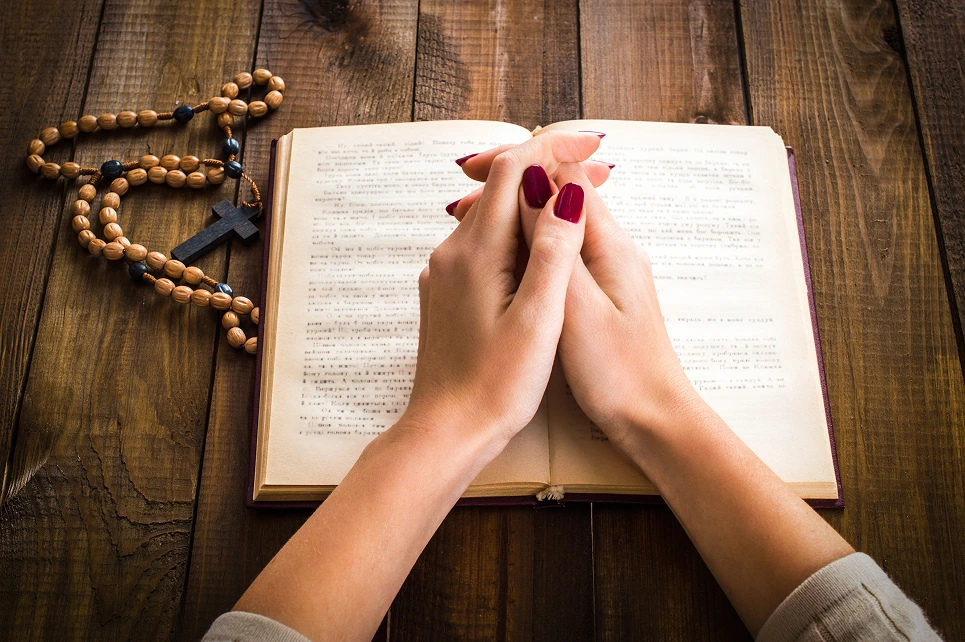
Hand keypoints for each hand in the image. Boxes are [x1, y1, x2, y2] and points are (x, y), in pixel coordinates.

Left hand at [404, 131, 601, 446]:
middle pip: (503, 185)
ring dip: (536, 202)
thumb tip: (568, 190)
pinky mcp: (447, 292)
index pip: (515, 170)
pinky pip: (483, 243)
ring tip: (581, 205)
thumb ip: (554, 251)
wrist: (446, 431)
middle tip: (601, 171)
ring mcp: (445, 272)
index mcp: (476, 252)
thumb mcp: (539, 320)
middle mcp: (452, 252)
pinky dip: (518, 232)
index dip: (557, 149)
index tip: (596, 148)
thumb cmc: (495, 386)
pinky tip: (543, 250)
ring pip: (493, 214)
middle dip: (552, 171)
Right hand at [461, 144, 700, 453]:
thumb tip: (533, 180)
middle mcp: (610, 249)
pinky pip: (556, 253)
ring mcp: (604, 272)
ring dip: (513, 213)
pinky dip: (524, 245)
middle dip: (509, 185)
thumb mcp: (578, 307)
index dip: (517, 164)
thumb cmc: (619, 374)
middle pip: (558, 194)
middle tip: (459, 193)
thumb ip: (554, 245)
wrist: (653, 422)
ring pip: (553, 223)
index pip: (563, 176)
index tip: (471, 171)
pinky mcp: (596, 296)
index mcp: (609, 245)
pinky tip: (499, 258)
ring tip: (466, 218)